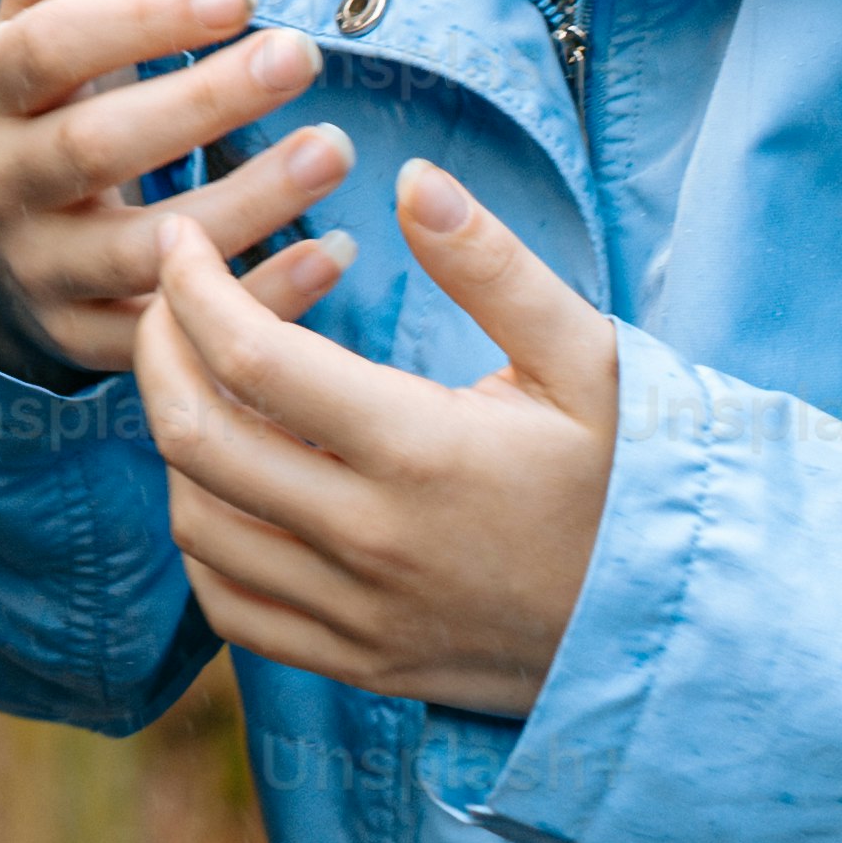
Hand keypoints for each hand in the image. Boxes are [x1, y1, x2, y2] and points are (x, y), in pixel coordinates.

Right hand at [0, 0, 354, 381]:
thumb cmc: (49, 96)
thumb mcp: (43, 8)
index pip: (54, 50)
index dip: (141, 21)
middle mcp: (5, 185)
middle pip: (100, 150)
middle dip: (206, 104)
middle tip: (305, 53)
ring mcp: (45, 272)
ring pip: (144, 253)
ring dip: (247, 206)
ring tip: (336, 149)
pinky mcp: (91, 344)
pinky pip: (177, 337)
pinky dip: (259, 300)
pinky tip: (337, 256)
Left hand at [128, 162, 621, 720]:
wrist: (685, 629)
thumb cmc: (638, 477)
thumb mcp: (588, 357)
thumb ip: (493, 266)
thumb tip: (412, 179)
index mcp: (422, 452)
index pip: (252, 362)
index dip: (194, 289)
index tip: (182, 241)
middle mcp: (372, 542)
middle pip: (198, 441)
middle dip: (156, 350)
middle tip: (167, 295)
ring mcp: (360, 615)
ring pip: (199, 526)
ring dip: (178, 443)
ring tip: (203, 378)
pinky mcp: (361, 664)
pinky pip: (232, 609)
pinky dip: (202, 541)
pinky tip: (227, 484)